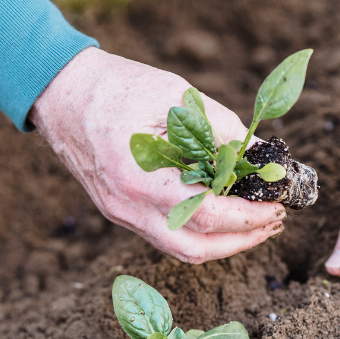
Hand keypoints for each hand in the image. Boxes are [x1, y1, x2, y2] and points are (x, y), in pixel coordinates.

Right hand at [30, 48, 284, 263]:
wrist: (62, 94)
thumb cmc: (117, 88)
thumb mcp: (175, 97)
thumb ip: (221, 130)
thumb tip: (262, 158)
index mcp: (138, 177)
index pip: (204, 215)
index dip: (247, 217)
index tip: (277, 205)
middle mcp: (127, 207)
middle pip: (193, 249)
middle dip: (241, 241)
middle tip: (273, 221)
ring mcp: (121, 214)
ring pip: (179, 249)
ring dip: (223, 242)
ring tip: (256, 222)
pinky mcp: (120, 212)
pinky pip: (166, 235)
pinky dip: (200, 231)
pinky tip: (223, 213)